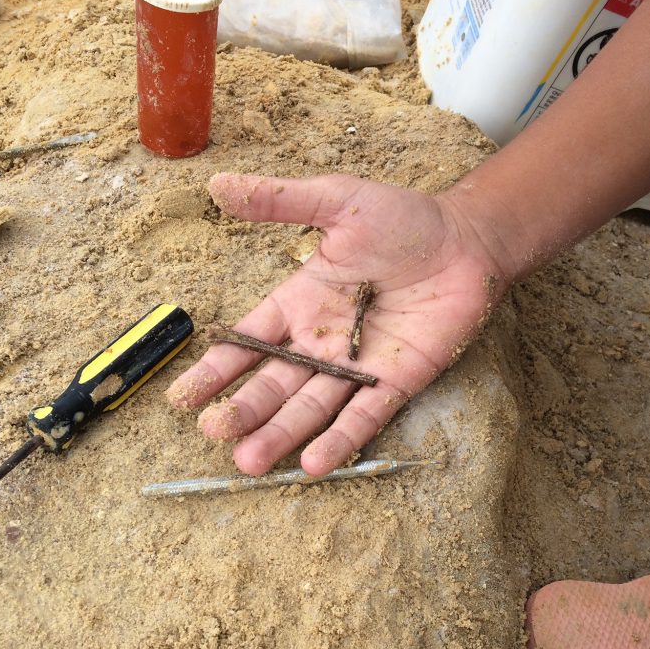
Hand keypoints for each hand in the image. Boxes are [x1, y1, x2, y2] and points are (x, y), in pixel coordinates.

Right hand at [166, 173, 506, 475]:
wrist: (467, 240)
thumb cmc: (404, 219)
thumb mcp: (337, 201)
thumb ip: (280, 200)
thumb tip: (216, 184)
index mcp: (301, 302)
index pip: (250, 341)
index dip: (218, 368)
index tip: (182, 396)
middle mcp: (323, 341)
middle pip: (275, 382)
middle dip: (245, 408)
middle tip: (214, 431)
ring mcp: (358, 365)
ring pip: (312, 406)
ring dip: (281, 433)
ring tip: (249, 461)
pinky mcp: (396, 381)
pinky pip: (364, 416)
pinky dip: (340, 440)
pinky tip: (313, 464)